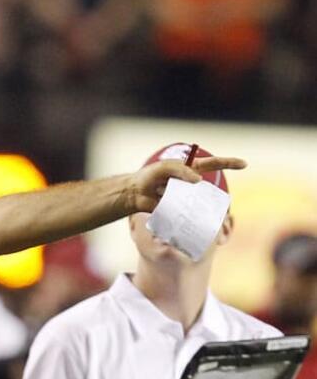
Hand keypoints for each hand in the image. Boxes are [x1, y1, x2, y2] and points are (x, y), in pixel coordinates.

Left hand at [127, 151, 245, 213]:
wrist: (133, 194)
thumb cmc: (149, 177)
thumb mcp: (163, 168)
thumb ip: (181, 170)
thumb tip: (198, 180)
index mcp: (190, 169)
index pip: (213, 163)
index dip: (229, 163)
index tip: (245, 164)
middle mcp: (191, 183)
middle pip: (207, 188)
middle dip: (201, 193)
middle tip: (175, 191)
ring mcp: (187, 197)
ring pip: (199, 202)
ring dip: (189, 203)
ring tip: (170, 199)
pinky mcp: (180, 209)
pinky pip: (188, 214)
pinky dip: (185, 215)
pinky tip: (177, 214)